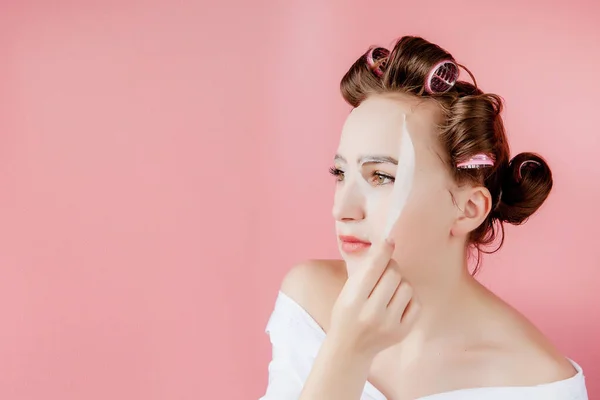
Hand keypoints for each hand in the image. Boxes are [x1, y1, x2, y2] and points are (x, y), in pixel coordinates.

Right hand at [328, 238, 418, 358]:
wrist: (350, 348)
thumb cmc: (347, 313)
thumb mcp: (347, 292)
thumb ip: (365, 271)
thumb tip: (387, 245)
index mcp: (353, 300)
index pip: (373, 269)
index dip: (383, 251)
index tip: (389, 241)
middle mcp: (372, 313)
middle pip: (393, 274)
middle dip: (390, 267)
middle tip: (384, 271)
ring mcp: (389, 324)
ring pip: (407, 286)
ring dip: (399, 282)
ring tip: (389, 289)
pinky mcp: (402, 331)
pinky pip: (416, 302)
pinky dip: (408, 297)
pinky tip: (396, 301)